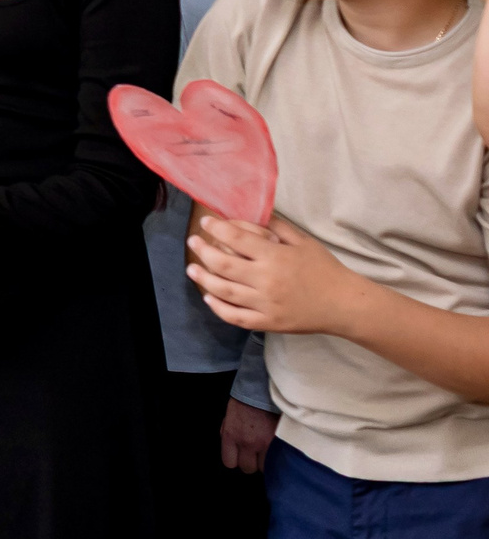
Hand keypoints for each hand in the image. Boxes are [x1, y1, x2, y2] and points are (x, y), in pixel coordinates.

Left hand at [189, 213, 364, 334]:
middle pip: (224, 264)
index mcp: (276, 257)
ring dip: (203, 279)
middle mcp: (267, 280)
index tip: (206, 221)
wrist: (345, 304)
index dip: (217, 228)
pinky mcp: (268, 323)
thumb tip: (249, 215)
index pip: (237, 239)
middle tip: (193, 242)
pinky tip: (209, 297)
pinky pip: (236, 317)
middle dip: (203, 251)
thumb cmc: (325, 269)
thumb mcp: (303, 241)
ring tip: (192, 268)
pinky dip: (218, 308)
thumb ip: (275, 227)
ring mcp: (266, 304)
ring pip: (224, 291)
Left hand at [221, 397, 278, 473]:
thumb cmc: (244, 403)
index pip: (229, 462)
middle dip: (251, 463)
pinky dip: (277, 458)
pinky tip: (276, 451)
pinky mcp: (279, 442)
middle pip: (248, 468)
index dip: (236, 460)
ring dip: (266, 462)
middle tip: (255, 454)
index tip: (241, 456)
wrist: (262, 391)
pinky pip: (278, 460)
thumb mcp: (229, 418)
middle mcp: (246, 442)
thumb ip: (228, 435)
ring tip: (267, 452)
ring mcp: (264, 444)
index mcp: (230, 435)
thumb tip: (231, 450)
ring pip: (264, 468)